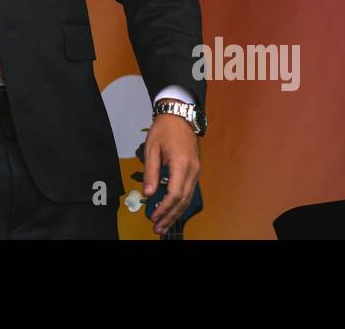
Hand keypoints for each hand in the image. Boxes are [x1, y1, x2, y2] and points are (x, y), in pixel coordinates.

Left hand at [142, 105, 201, 234]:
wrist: (179, 115)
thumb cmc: (164, 129)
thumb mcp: (151, 149)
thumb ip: (150, 172)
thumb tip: (148, 193)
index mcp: (181, 163)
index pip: (175, 193)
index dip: (164, 208)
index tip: (153, 216)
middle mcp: (193, 170)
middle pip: (183, 200)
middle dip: (170, 216)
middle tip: (158, 229)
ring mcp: (196, 170)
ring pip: (188, 198)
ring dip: (176, 212)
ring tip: (163, 224)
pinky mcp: (195, 170)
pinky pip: (189, 191)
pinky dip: (180, 203)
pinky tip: (171, 210)